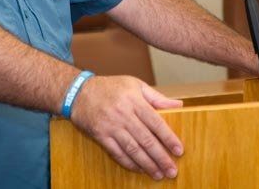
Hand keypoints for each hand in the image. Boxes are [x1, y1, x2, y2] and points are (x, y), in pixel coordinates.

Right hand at [69, 75, 183, 180]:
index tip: (179, 151)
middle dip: (161, 157)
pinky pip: (117, 153)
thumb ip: (157, 97)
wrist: (79, 92)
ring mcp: (111, 126)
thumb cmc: (111, 87)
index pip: (156, 122)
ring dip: (147, 164)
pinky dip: (129, 163)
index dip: (168, 138)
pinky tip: (139, 169)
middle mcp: (123, 114)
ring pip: (132, 149)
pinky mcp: (100, 135)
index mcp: (134, 100)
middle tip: (172, 170)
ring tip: (158, 174)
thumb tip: (178, 105)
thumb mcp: (135, 85)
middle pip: (146, 140)